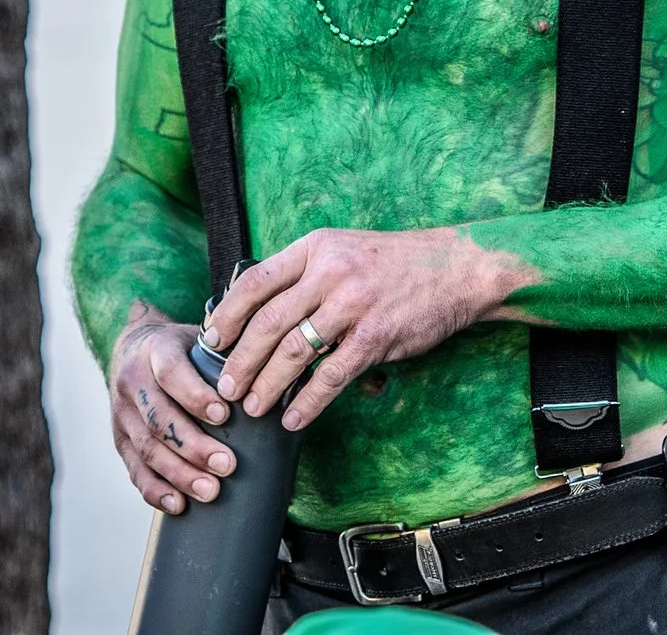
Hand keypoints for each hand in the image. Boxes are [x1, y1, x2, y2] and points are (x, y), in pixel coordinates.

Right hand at [108, 306, 234, 513]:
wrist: (135, 347)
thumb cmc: (183, 348)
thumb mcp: (200, 338)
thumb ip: (228, 352)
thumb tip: (281, 374)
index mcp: (155, 350)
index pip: (170, 373)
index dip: (195, 395)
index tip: (224, 414)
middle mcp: (133, 381)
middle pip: (159, 419)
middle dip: (194, 446)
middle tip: (228, 465)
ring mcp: (122, 413)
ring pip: (147, 448)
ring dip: (179, 473)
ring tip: (210, 490)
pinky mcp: (120, 439)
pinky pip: (134, 469)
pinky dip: (155, 490)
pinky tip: (178, 504)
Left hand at [203, 226, 528, 431]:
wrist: (456, 268)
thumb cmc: (395, 264)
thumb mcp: (343, 250)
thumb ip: (305, 274)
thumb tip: (258, 312)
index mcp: (315, 247)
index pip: (255, 281)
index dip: (226, 316)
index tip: (210, 342)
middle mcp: (330, 271)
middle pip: (267, 321)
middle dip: (240, 360)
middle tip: (224, 388)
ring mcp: (353, 304)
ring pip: (294, 351)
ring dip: (267, 384)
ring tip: (253, 408)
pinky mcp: (375, 336)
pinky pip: (331, 376)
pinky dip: (308, 402)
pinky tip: (293, 419)